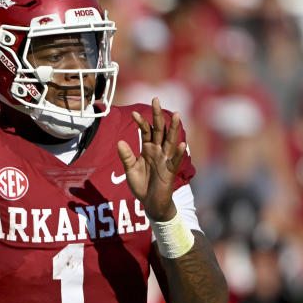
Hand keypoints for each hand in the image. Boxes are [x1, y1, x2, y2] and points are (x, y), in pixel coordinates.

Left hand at [116, 98, 186, 220]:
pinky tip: (182, 144)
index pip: (146, 131)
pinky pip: (174, 161)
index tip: (134, 113)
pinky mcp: (170, 171)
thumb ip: (126, 156)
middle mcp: (158, 151)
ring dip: (174, 128)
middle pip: (159, 130)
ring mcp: (165, 160)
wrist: (151, 203)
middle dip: (158, 115)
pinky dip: (178, 153)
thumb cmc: (141, 185)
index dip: (141, 122)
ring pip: (170, 141)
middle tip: (156, 99)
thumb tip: (120, 141)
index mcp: (148, 149)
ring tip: (177, 114)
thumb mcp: (130, 170)